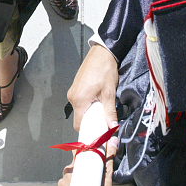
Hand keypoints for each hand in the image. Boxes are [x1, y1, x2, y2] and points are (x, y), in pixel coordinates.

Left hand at [52, 159, 112, 185]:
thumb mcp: (107, 176)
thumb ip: (109, 157)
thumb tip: (112, 140)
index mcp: (76, 168)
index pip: (76, 153)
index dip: (82, 154)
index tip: (87, 157)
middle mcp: (65, 175)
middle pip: (72, 168)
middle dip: (80, 171)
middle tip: (90, 179)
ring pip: (67, 180)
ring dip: (74, 183)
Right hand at [67, 44, 119, 159]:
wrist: (101, 53)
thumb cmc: (104, 70)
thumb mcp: (109, 92)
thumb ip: (110, 111)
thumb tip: (112, 126)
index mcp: (79, 100)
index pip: (79, 125)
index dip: (88, 130)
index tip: (97, 132)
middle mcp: (73, 97)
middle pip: (80, 117)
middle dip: (91, 120)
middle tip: (103, 117)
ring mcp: (73, 91)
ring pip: (80, 109)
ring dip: (90, 111)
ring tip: (101, 105)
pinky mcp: (75, 87)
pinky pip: (80, 101)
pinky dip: (88, 103)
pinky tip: (97, 98)